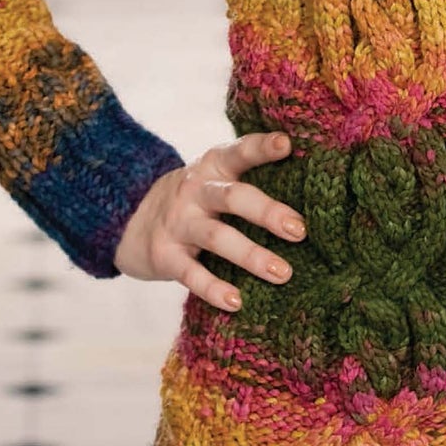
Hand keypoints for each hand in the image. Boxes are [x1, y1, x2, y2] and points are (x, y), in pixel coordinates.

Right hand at [112, 131, 306, 310]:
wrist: (131, 218)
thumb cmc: (197, 199)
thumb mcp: (216, 178)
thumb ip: (250, 180)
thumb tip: (314, 192)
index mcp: (213, 166)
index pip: (239, 151)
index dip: (262, 147)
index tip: (287, 144)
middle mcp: (195, 191)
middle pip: (232, 196)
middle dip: (267, 212)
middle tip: (299, 229)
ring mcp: (178, 223)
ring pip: (216, 237)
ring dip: (251, 255)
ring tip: (283, 273)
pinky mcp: (165, 255)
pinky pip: (191, 273)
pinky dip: (214, 288)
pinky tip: (237, 301)